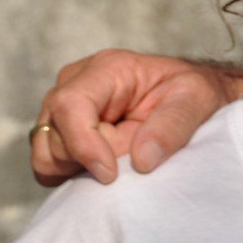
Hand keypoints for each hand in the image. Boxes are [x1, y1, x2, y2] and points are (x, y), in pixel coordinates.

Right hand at [30, 49, 242, 185]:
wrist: (190, 101)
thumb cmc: (193, 95)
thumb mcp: (196, 101)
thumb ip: (173, 127)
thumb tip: (141, 161)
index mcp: (107, 68)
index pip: (70, 104)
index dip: (83, 144)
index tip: (110, 174)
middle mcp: (75, 84)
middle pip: (54, 134)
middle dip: (88, 159)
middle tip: (130, 158)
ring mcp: (62, 109)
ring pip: (45, 153)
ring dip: (78, 168)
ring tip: (120, 159)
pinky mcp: (60, 132)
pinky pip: (47, 165)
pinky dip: (72, 174)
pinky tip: (105, 165)